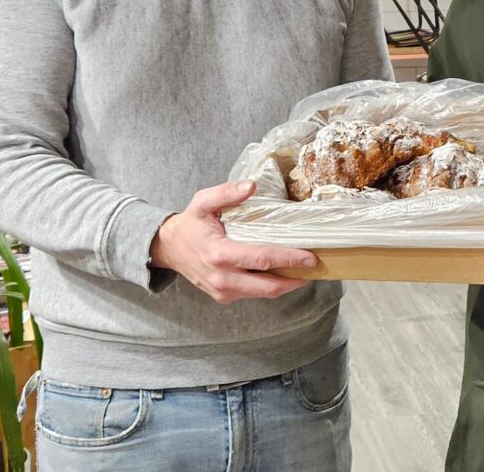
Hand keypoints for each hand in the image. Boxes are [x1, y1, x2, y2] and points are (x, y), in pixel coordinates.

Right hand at [150, 180, 316, 303]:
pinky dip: (271, 286)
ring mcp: (223, 292)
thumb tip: (252, 186)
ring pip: (263, 294)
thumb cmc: (190, 224)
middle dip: (295, 279)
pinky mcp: (224, 297)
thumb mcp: (203, 201)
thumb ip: (227, 192)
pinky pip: (253, 294)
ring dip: (286, 284)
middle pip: (267, 286)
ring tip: (305, 270)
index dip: (288, 259)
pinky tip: (284, 273)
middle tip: (315, 266)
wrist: (168, 249)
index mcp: (219, 254)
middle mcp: (222, 278)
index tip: (310, 257)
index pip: (261, 259)